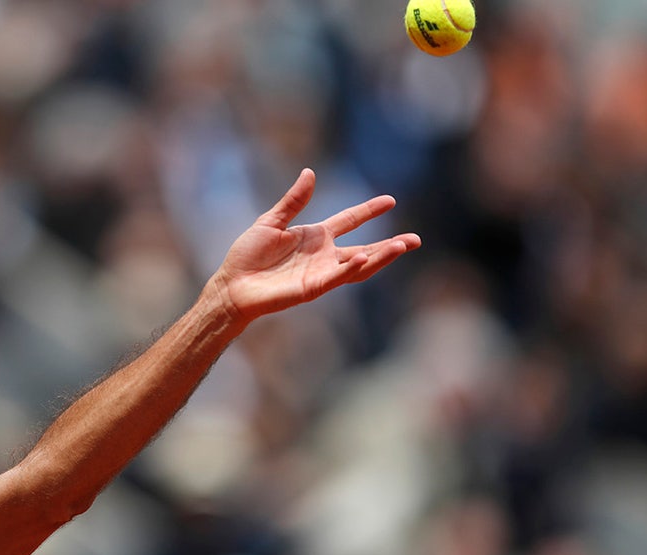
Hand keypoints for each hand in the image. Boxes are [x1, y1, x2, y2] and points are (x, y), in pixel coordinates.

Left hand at [211, 168, 421, 324]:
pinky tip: (366, 257)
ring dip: (381, 257)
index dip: (368, 211)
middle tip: (415, 239)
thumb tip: (309, 173)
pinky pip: (336, 278)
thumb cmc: (247, 256)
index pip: (349, 221)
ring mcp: (320, 273)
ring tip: (403, 246)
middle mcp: (323, 256)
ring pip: (358, 266)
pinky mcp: (311, 288)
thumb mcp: (270, 221)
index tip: (390, 201)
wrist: (231, 285)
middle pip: (365, 248)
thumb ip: (293, 201)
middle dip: (390, 245)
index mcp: (315, 237)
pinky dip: (351, 268)